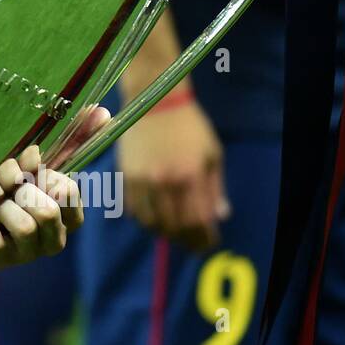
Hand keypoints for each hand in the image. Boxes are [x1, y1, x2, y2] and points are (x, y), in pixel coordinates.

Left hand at [0, 105, 108, 271]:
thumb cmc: (11, 188)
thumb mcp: (35, 165)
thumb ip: (68, 142)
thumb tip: (102, 111)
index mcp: (68, 217)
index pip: (68, 192)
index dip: (43, 175)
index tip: (28, 169)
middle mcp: (53, 240)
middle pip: (46, 212)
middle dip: (17, 187)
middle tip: (3, 180)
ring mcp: (27, 255)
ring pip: (23, 227)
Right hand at [117, 96, 227, 251]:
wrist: (155, 100)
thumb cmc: (190, 126)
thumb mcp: (213, 154)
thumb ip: (215, 187)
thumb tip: (219, 216)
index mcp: (190, 176)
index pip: (197, 220)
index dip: (203, 237)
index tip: (209, 243)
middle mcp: (164, 182)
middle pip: (173, 226)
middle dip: (185, 239)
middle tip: (193, 244)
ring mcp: (141, 180)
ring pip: (151, 221)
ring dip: (164, 232)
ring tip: (174, 232)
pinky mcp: (125, 175)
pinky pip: (133, 208)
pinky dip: (145, 219)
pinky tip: (155, 218)